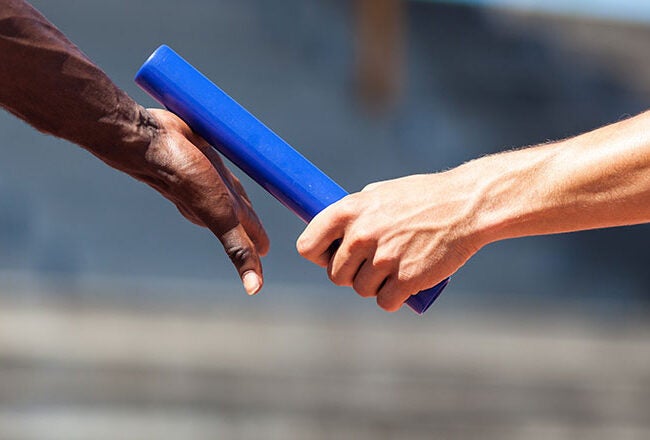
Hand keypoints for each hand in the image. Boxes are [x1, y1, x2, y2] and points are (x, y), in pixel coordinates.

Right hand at [117, 108, 269, 294]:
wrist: (150, 141)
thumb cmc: (182, 178)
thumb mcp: (219, 216)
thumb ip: (238, 248)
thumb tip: (255, 289)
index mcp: (223, 214)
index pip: (246, 233)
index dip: (257, 241)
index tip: (266, 252)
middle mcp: (214, 197)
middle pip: (241, 213)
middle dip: (251, 225)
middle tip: (260, 237)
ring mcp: (205, 175)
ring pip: (230, 190)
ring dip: (238, 199)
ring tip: (244, 207)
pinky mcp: (199, 151)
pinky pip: (220, 163)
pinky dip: (225, 171)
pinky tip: (218, 167)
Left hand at [297, 171, 485, 310]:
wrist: (467, 206)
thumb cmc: (424, 197)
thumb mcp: (381, 193)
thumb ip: (357, 213)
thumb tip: (335, 233)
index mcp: (350, 210)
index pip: (308, 246)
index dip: (318, 256)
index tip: (331, 256)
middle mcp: (361, 235)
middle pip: (336, 275)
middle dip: (351, 274)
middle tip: (371, 265)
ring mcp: (384, 258)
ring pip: (361, 290)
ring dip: (374, 287)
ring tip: (393, 270)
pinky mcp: (406, 279)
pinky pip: (385, 302)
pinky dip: (393, 298)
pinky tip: (403, 285)